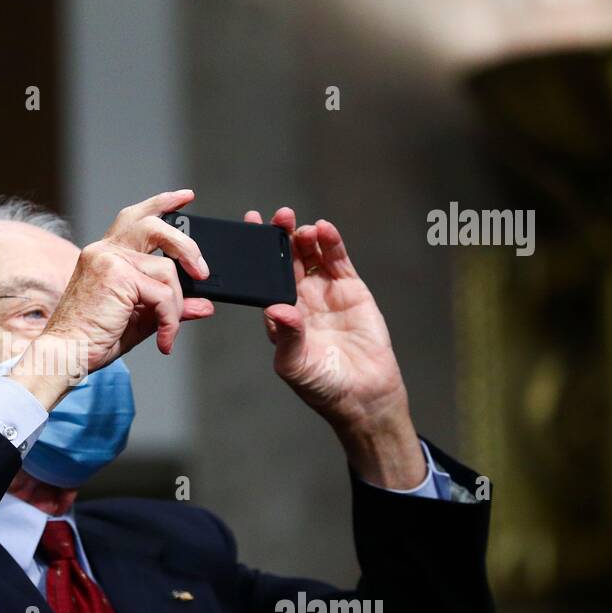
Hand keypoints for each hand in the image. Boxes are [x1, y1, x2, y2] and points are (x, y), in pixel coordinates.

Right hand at [24, 191, 213, 399]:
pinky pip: (163, 294)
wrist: (65, 355)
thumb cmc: (92, 339)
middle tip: (202, 271)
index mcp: (104, 255)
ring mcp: (109, 261)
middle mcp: (104, 252)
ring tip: (168, 331)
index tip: (186, 197)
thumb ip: (171, 307)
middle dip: (186, 244)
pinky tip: (164, 339)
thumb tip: (204, 305)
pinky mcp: (118, 277)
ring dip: (176, 305)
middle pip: (154, 225)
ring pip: (168, 270)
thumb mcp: (140, 319)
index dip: (162, 204)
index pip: (135, 218)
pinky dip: (170, 319)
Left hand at [252, 207, 425, 488]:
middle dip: (279, 238)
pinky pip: (337, 262)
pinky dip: (332, 244)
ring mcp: (324, 293)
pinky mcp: (350, 290)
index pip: (262, 280)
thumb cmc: (322, 385)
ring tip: (298, 224)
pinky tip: (324, 229)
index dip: (255, 257)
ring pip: (311, 256)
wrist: (364, 395)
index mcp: (278, 315)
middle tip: (276, 217)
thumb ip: (287, 336)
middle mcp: (299, 300)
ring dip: (304, 237)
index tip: (247, 232)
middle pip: (285, 261)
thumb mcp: (296, 364)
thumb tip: (276, 309)